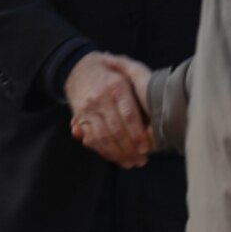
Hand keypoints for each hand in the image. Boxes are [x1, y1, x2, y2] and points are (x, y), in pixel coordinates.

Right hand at [68, 53, 154, 168]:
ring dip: (117, 154)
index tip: (146, 147)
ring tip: (131, 162)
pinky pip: (92, 138)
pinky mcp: (81, 117)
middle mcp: (102, 98)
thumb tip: (150, 104)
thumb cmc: (111, 74)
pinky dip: (103, 151)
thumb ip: (143, 85)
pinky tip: (115, 157)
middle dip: (129, 149)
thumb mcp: (127, 70)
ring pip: (103, 137)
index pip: (129, 115)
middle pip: (116, 130)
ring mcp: (89, 108)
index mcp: (118, 86)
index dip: (137, 134)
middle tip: (141, 160)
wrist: (80, 68)